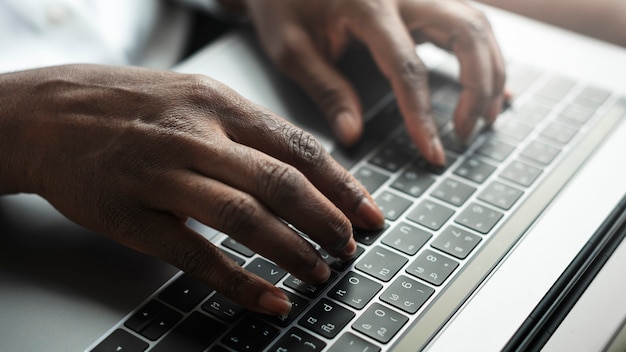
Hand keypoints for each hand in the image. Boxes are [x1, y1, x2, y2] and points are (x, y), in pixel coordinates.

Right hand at [0, 64, 383, 314]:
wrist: (48, 113)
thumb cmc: (130, 106)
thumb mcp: (196, 98)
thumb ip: (249, 132)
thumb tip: (307, 171)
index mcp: (219, 105)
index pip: (298, 148)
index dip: (342, 186)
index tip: (369, 213)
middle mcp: (195, 136)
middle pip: (280, 183)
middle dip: (326, 221)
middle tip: (350, 247)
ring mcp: (161, 174)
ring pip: (243, 216)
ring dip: (291, 250)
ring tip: (319, 271)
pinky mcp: (131, 215)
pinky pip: (195, 254)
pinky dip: (238, 281)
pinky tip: (267, 297)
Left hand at [228, 0, 505, 164]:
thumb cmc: (283, 5)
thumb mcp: (291, 50)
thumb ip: (326, 90)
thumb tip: (353, 135)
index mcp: (368, 6)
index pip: (408, 68)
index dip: (423, 115)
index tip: (433, 151)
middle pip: (467, 33)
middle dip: (478, 88)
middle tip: (467, 133)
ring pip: (477, 24)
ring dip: (491, 71)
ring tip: (488, 117)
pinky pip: (467, 22)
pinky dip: (485, 55)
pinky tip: (491, 85)